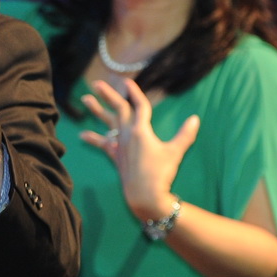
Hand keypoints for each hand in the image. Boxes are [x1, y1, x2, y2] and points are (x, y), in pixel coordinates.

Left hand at [80, 77, 199, 220]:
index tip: (127, 81)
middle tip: (96, 83)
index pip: (140, 106)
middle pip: (118, 110)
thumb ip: (185, 134)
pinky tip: (81, 135)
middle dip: (109, 95)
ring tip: (84, 99)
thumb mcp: (175, 152)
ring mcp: (120, 146)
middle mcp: (128, 135)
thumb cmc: (161, 173)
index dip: (135, 93)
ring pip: (107, 124)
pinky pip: (102, 145)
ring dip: (96, 111)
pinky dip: (93, 139)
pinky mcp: (116, 157)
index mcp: (142, 130)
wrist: (144, 195)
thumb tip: (195, 119)